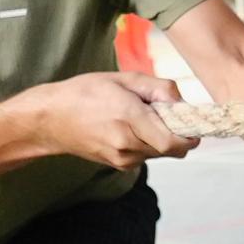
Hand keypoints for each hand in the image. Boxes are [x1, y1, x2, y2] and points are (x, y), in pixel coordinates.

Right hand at [22, 70, 195, 169]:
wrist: (50, 119)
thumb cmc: (84, 93)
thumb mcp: (123, 79)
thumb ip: (157, 89)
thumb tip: (182, 103)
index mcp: (130, 119)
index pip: (173, 142)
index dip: (190, 136)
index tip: (192, 123)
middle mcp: (127, 144)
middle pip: (171, 149)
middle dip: (177, 134)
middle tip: (166, 114)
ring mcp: (121, 158)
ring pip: (159, 154)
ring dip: (161, 138)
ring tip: (141, 118)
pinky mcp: (117, 165)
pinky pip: (145, 156)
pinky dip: (147, 144)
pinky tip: (130, 128)